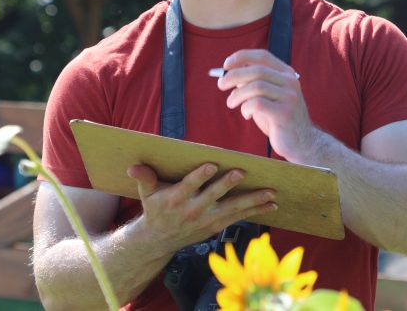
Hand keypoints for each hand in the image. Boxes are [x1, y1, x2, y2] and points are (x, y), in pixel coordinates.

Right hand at [126, 162, 276, 253]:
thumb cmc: (155, 208)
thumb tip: (133, 166)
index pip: (189, 185)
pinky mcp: (217, 226)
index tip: (212, 164)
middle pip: (213, 196)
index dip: (200, 176)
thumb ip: (144, 178)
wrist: (159, 240)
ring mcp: (207, 220)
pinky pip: (240, 217)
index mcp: (175, 199)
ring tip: (271, 193)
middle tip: (242, 173)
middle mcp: (193, 210)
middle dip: (228, 185)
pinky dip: (257, 211)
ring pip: (233, 208)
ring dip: (253, 201)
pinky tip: (272, 205)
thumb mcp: (147, 193)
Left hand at [215, 49, 317, 161]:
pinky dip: (246, 108)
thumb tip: (229, 73)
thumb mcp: (266, 98)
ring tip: (232, 103)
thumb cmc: (279, 120)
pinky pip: (257, 104)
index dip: (242, 57)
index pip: (263, 56)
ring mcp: (289, 97)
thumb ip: (252, 85)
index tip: (226, 64)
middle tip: (221, 85)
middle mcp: (290, 82)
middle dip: (233, 76)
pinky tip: (247, 115)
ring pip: (255, 87)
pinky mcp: (284, 113)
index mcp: (286, 74)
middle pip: (257, 70)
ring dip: (237, 95)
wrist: (301, 143)